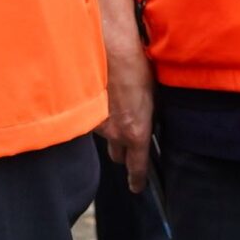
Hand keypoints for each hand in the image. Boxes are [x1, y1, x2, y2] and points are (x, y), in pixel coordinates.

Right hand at [98, 39, 155, 192]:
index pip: (137, 167)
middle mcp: (116, 134)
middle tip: (127, 137)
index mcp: (137, 133)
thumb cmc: (136, 69)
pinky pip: (94, 120)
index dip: (137, 180)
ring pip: (105, 135)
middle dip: (122, 151)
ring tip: (116, 104)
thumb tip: (151, 122)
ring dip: (110, 126)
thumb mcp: (154, 97)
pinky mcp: (85, 112)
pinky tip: (104, 96)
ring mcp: (98, 124)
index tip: (137, 186)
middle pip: (117, 156)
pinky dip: (99, 113)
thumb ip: (150, 117)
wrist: (110, 52)